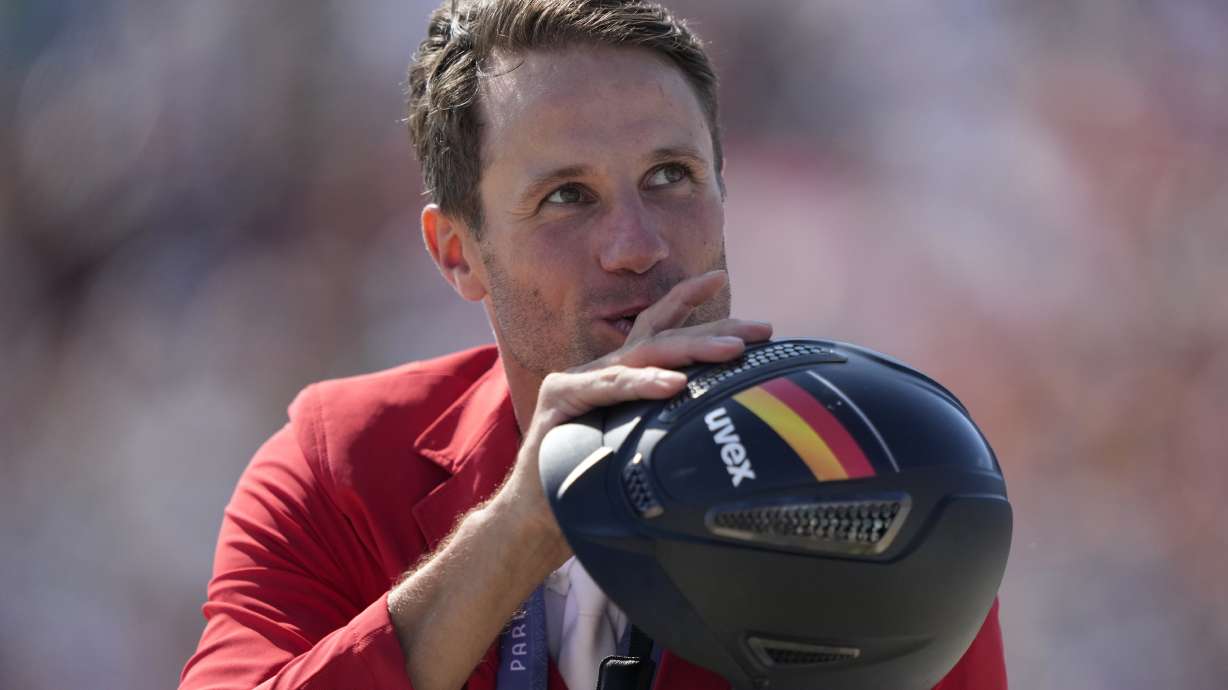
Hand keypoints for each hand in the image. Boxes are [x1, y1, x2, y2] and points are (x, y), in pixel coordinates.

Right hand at [490, 270, 772, 557]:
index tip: (720, 277)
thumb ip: (672, 430)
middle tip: (761, 329)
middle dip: (715, 327)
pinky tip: (675, 384)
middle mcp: (602, 370)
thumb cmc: (592, 486)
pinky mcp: (560, 398)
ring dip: (693, 349)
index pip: (657, 326)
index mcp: (622, 376)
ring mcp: (579, 379)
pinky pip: (610, 387)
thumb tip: (726, 426)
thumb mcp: (643, 449)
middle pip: (663, 335)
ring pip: (644, 354)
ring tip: (732, 350)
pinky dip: (644, 383)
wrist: (535, 514)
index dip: (687, 298)